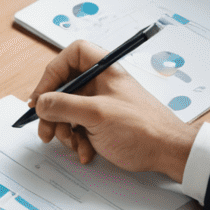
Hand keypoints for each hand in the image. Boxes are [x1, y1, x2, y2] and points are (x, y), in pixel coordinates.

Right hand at [31, 40, 194, 178]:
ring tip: (71, 143)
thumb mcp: (96, 115)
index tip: (42, 95)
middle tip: (44, 128)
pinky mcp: (103, 122)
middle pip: (64, 87)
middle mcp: (101, 83)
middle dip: (52, 110)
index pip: (70, 57)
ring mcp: (102, 103)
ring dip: (64, 129)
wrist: (168, 152)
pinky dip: (78, 139)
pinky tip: (85, 151)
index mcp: (104, 70)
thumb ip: (63, 106)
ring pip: (68, 110)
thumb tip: (41, 103)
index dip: (52, 73)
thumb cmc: (141, 128)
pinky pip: (79, 126)